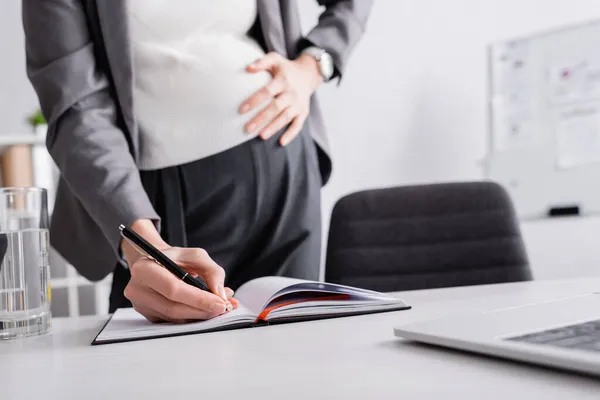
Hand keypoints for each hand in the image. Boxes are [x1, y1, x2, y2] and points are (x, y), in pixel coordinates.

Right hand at [121, 220, 238, 322]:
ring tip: (221, 308)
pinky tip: (207, 311)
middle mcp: (138, 289)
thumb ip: (212, 271)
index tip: (221, 303)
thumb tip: (220, 293)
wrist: (156, 263)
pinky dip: (193, 318)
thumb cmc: (175, 258)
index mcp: (145, 269)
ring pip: (174, 319)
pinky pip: (174, 322)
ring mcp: (141, 305)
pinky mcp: (148, 316)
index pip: (173, 289)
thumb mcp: (196, 255)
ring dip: (200, 316)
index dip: (198, 299)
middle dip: (202, 310)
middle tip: (224, 308)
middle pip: (173, 308)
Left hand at [240, 52, 322, 145]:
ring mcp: (299, 104)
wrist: (308, 74)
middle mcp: (292, 93)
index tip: (242, 110)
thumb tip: (248, 68)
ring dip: (274, 127)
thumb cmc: (286, 68)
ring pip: (286, 117)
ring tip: (261, 136)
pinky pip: (298, 125)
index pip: (267, 91)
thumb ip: (262, 62)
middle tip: (248, 128)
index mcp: (283, 80)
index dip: (255, 100)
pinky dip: (291, 134)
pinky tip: (281, 142)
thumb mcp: (275, 59)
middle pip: (276, 107)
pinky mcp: (304, 112)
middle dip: (262, 118)